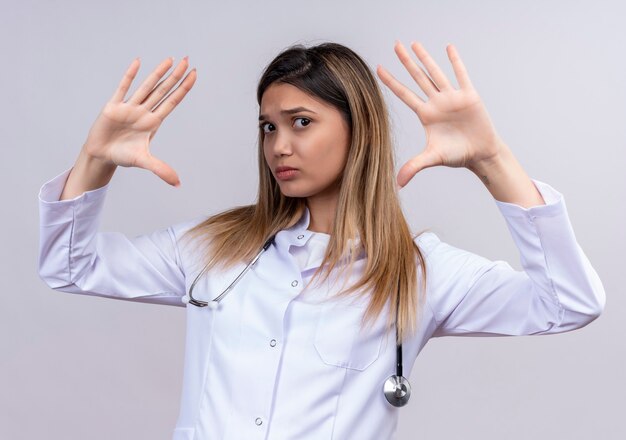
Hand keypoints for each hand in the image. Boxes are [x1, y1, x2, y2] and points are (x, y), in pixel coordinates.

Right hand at [82, 56, 196, 186]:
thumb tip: (178, 184)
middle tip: (187, 60)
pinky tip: (138, 62)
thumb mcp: (144, 162)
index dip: (183, 89)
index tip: (194, 75)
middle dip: (175, 76)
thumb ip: (161, 170)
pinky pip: (123, 88)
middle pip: (163, 90)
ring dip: (158, 73)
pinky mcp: (113, 106)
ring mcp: (129, 107)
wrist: (101, 155)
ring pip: (147, 86)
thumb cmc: (123, 156)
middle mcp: (144, 111)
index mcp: (153, 122)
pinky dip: (130, 75)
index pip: (172, 101)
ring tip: (170, 59)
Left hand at [377, 41, 503, 188]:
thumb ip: (414, 167)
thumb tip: (397, 184)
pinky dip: (455, 61)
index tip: (379, 68)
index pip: (405, 94)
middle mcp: (436, 102)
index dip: (392, 82)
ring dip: (426, 58)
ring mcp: (452, 97)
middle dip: (406, 62)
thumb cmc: (456, 155)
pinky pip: (461, 75)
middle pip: (418, 78)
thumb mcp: (432, 158)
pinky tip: (448, 48)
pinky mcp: (469, 95)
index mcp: (426, 114)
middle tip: (395, 45)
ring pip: (436, 73)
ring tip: (414, 43)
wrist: (479, 153)